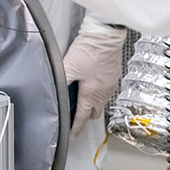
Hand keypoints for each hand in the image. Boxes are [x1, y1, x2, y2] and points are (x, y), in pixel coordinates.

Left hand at [63, 18, 127, 135]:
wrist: (106, 35)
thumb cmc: (89, 49)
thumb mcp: (68, 66)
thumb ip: (61, 81)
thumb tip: (55, 91)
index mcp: (91, 94)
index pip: (83, 117)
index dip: (76, 127)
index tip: (72, 134)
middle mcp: (104, 92)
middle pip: (94, 112)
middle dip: (84, 115)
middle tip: (74, 113)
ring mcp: (111, 84)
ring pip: (101, 101)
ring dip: (91, 102)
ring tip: (80, 95)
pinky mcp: (114, 75)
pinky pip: (106, 90)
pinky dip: (98, 91)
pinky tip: (90, 82)